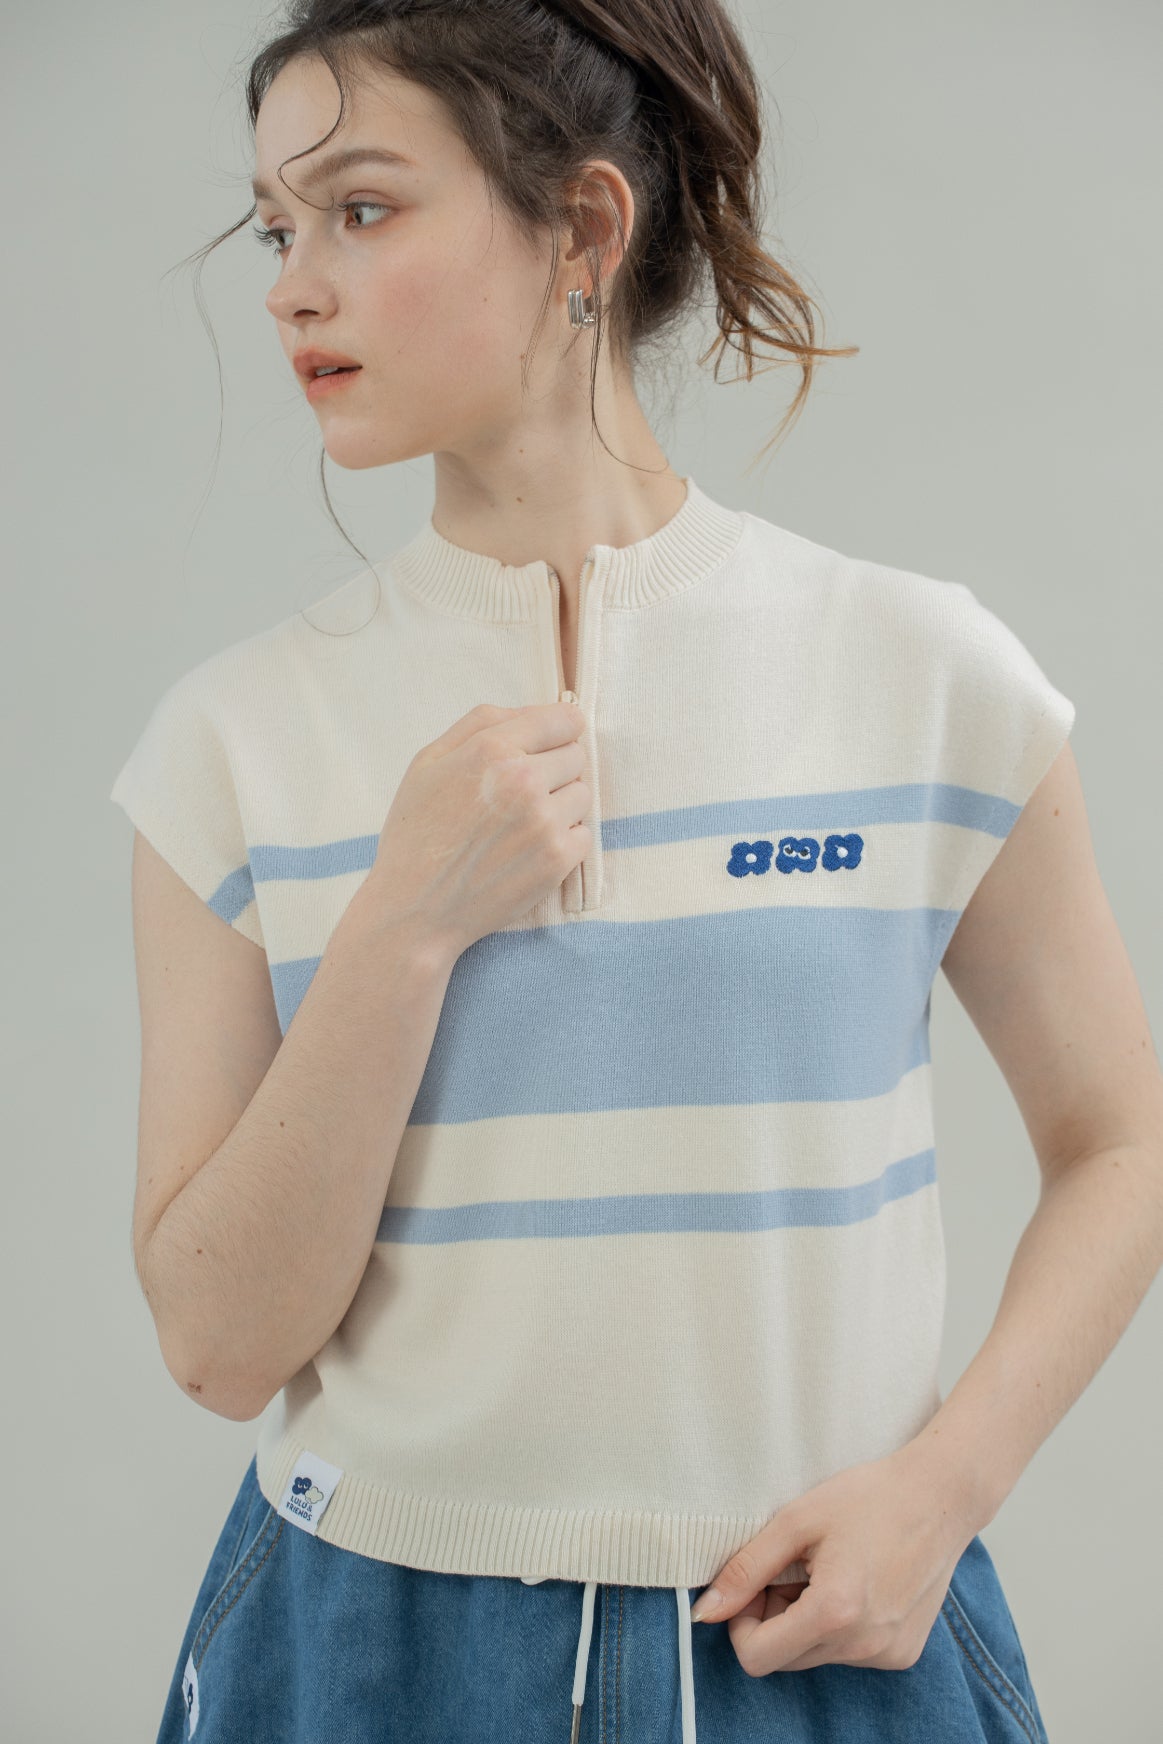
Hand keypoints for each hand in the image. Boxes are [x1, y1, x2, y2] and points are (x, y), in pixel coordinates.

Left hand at [688, 1442, 977, 1674]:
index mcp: (835, 1613)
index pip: (757, 1657)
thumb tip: (705, 1612)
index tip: (753, 1585)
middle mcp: (864, 1645)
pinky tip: (855, 1582)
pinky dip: (838, 1625)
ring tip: (826, 1570)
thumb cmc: (870, 1496)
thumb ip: (746, 1569)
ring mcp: (887, 1654)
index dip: (741, 1622)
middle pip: (784, 1659)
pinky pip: (848, 1653)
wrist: (941, 1495)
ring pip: (815, 1656)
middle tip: (788, 1568)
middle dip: (772, 1618)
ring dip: (805, 1622)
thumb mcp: (796, 1520)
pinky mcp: (904, 1654)